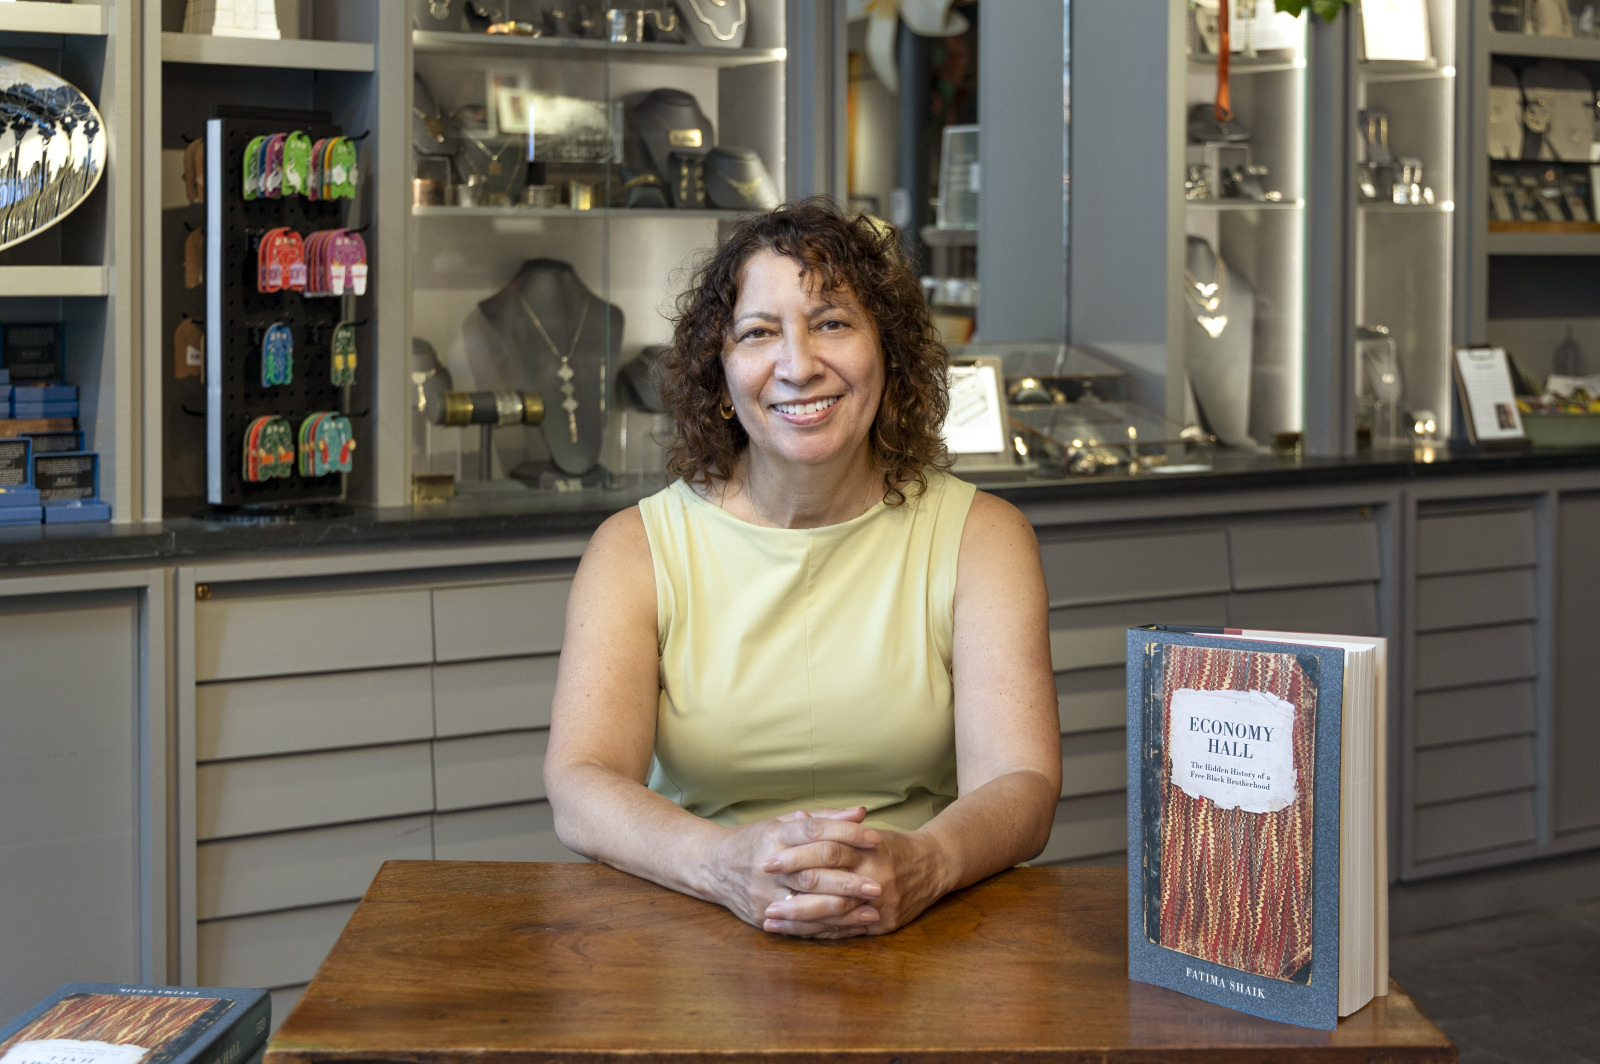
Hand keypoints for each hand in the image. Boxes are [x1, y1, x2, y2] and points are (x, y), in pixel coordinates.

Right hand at [708, 808, 883, 937]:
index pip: (814, 831)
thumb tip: (862, 813)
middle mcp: (767, 864)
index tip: (874, 838)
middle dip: (848, 881)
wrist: (710, 866)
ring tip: (871, 912)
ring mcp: (763, 893)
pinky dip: (829, 928)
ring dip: (843, 911)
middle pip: (812, 873)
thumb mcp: (783, 823)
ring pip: (808, 905)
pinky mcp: (762, 916)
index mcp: (774, 835)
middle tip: (878, 886)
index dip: (846, 833)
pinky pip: (800, 926)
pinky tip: (852, 927)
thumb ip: (824, 818)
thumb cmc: (754, 841)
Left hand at [761, 825, 950, 935]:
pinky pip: (847, 932)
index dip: (796, 857)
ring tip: (770, 923)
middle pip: (827, 887)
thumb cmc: (894, 846)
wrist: (936, 865)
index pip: (827, 850)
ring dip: (799, 922)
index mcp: (868, 850)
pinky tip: (796, 934)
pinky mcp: (885, 925)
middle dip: (792, 897)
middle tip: (763, 902)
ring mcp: (881, 905)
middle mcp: (876, 878)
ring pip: (834, 916)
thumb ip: (830, 826)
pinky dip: (820, 933)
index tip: (768, 862)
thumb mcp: (864, 831)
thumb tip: (796, 818)